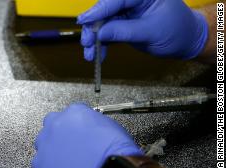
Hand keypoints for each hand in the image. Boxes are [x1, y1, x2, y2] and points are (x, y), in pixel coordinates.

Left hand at [31, 103, 141, 167]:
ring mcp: (46, 143)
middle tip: (71, 145)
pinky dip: (48, 167)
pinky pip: (39, 163)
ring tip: (66, 160)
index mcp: (74, 112)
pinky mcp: (41, 163)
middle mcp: (57, 124)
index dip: (75, 125)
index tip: (78, 132)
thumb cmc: (114, 151)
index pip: (69, 113)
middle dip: (60, 133)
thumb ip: (93, 123)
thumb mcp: (109, 126)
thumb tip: (89, 129)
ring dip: (52, 149)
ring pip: (42, 142)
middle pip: (52, 124)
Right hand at [78, 0, 207, 61]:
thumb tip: (100, 32)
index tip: (84, 20)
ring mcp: (126, 11)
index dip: (98, 9)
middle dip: (93, 27)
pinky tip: (97, 54)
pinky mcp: (122, 23)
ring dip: (93, 38)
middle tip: (87, 42)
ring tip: (90, 54)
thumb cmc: (178, 31)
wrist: (186, 41)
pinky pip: (106, 31)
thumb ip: (125, 31)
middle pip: (105, 9)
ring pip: (102, 22)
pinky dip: (100, 43)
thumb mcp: (151, 32)